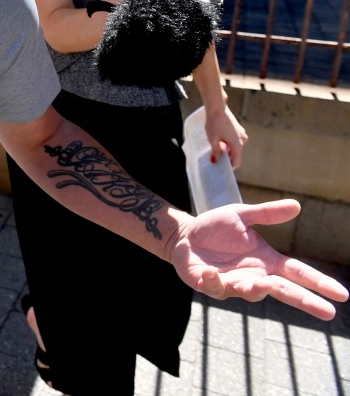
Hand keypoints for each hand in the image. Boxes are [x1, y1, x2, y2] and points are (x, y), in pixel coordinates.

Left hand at [169, 199, 347, 319]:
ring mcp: (232, 284)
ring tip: (261, 282)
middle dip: (305, 302)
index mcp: (266, 261)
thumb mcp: (241, 215)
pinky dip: (215, 282)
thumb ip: (267, 213)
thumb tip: (297, 205)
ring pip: (251, 293)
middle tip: (327, 312)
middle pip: (284, 292)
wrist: (184, 235)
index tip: (342, 293)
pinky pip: (215, 288)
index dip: (318, 283)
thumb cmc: (216, 228)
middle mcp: (254, 276)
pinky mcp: (208, 285)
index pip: (297, 273)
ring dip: (255, 289)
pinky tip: (212, 273)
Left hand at [204, 104, 247, 167]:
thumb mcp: (213, 140)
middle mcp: (243, 140)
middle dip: (226, 158)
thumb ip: (215, 151)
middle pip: (235, 154)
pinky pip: (233, 140)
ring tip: (214, 150)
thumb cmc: (215, 123)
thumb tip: (215, 161)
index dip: (229, 167)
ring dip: (226, 150)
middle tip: (215, 161)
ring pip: (234, 147)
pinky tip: (218, 141)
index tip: (221, 170)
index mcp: (238, 145)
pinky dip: (227, 143)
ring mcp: (241, 134)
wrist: (217, 108)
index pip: (237, 162)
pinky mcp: (238, 129)